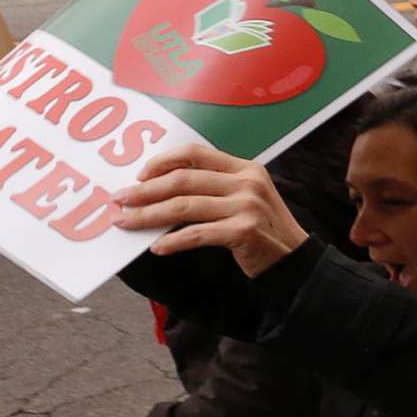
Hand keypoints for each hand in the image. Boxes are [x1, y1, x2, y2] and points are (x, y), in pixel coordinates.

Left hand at [115, 144, 308, 275]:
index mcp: (246, 168)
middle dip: (144, 191)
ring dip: (148, 216)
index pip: (195, 154)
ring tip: (126, 223)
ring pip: (184, 207)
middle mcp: (247, 183)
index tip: (138, 176)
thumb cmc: (263, 231)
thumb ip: (215, 188)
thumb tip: (161, 189)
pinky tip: (157, 248)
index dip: (162, 161)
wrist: (296, 262)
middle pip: (182, 180)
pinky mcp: (244, 232)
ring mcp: (247, 206)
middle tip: (119, 201)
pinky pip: (197, 234)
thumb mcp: (246, 199)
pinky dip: (173, 242)